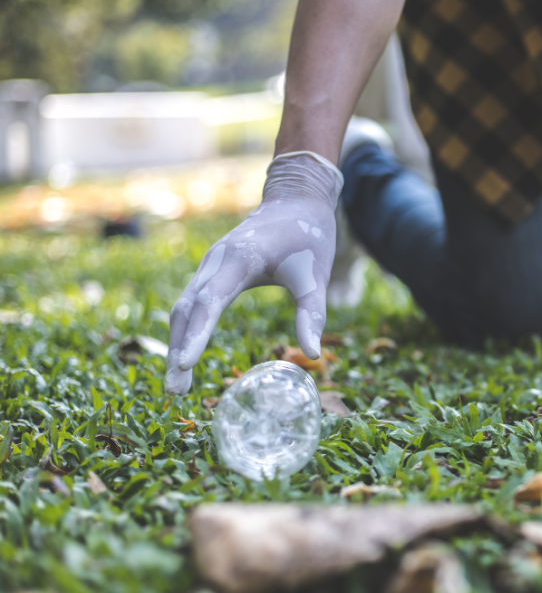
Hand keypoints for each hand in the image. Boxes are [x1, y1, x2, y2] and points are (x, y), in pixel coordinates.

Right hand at [165, 152, 342, 394]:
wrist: (295, 201)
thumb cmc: (308, 238)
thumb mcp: (316, 275)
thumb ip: (313, 313)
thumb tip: (314, 354)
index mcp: (239, 258)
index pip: (210, 301)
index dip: (196, 334)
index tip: (184, 364)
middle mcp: (215, 262)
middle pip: (187, 310)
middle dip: (178, 349)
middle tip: (175, 391)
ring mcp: (210, 266)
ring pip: (183, 308)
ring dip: (176, 345)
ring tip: (177, 386)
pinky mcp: (211, 273)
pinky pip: (191, 305)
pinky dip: (184, 332)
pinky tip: (184, 358)